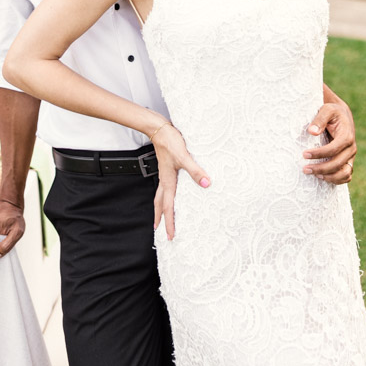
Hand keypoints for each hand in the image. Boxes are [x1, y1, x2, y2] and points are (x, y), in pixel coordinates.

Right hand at [152, 123, 210, 240]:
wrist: (159, 129)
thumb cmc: (170, 142)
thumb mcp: (184, 157)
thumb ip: (195, 170)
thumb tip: (206, 184)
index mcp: (168, 181)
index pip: (168, 207)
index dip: (169, 222)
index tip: (170, 236)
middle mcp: (164, 180)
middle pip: (159, 204)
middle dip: (160, 218)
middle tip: (159, 231)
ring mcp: (164, 175)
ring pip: (160, 196)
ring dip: (160, 208)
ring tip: (161, 216)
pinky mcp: (167, 168)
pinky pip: (163, 187)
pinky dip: (164, 196)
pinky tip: (170, 193)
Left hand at [302, 101, 356, 184]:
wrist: (342, 115)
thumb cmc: (332, 112)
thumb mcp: (326, 110)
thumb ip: (320, 119)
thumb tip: (312, 132)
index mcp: (346, 136)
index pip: (333, 149)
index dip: (319, 154)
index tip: (304, 154)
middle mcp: (351, 148)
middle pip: (338, 164)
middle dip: (321, 168)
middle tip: (305, 169)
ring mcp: (351, 157)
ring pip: (344, 173)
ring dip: (329, 177)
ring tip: (314, 174)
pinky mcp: (348, 161)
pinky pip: (346, 176)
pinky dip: (336, 180)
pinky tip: (322, 177)